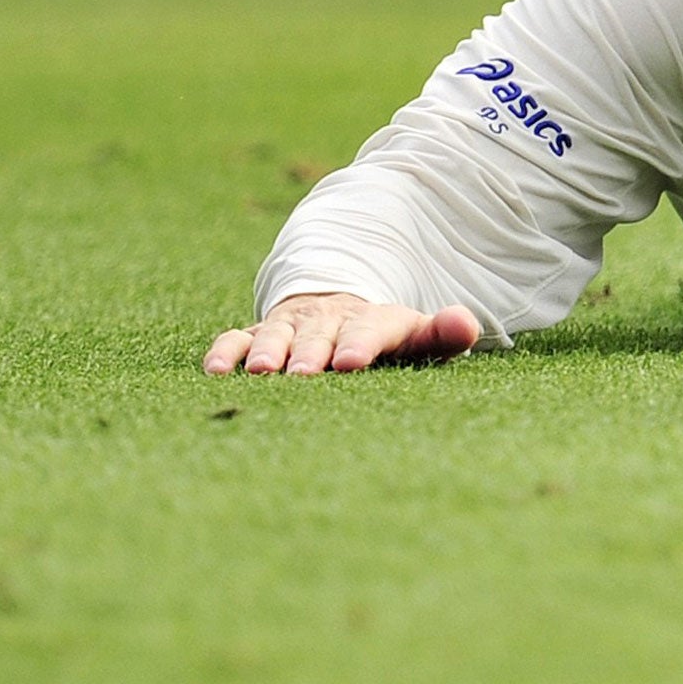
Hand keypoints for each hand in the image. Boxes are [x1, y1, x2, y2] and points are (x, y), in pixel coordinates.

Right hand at [203, 293, 481, 374]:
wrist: (338, 311)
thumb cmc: (384, 338)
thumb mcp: (417, 336)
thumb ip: (443, 333)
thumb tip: (466, 324)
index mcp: (371, 322)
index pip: (368, 330)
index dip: (360, 343)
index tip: (351, 362)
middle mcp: (327, 320)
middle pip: (320, 335)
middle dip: (313, 352)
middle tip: (308, 372)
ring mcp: (290, 326)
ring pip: (276, 335)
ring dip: (268, 351)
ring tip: (263, 372)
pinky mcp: (257, 335)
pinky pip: (236, 338)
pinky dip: (225, 351)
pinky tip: (216, 370)